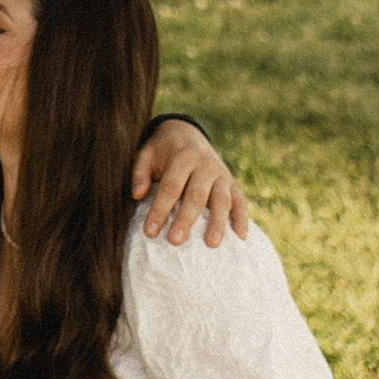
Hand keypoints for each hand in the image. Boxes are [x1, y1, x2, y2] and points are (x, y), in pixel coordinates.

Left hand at [130, 121, 250, 247]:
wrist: (188, 133)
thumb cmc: (164, 151)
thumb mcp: (147, 153)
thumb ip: (140, 172)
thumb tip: (138, 195)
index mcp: (183, 157)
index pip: (171, 186)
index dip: (160, 209)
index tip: (150, 232)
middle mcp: (206, 165)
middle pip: (196, 195)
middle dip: (186, 219)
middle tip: (175, 241)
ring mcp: (222, 175)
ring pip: (222, 200)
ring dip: (218, 223)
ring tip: (211, 245)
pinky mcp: (233, 185)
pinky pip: (240, 203)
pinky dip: (241, 220)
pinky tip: (239, 240)